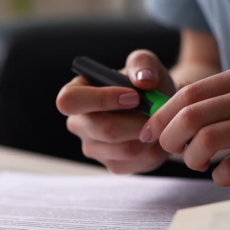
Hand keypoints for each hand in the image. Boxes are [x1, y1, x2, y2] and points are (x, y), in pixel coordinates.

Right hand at [56, 50, 175, 173]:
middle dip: (137, 120)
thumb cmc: (144, 83)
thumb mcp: (144, 64)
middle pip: (103, 129)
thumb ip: (142, 64)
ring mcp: (94, 148)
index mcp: (76, 94)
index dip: (100, 99)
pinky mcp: (113, 165)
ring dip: (149, 134)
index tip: (134, 96)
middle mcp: (78, 124)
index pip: (69, 100)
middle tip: (156, 111)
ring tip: (159, 121)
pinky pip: (137, 162)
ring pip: (124, 149)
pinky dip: (154, 149)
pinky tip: (157, 136)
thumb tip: (144, 81)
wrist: (160, 108)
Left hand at [139, 60, 229, 185]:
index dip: (162, 115)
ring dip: (191, 158)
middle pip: (191, 113)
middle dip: (168, 137)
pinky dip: (220, 176)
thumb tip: (180, 120)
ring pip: (206, 139)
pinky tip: (227, 176)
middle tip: (168, 152)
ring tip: (199, 164)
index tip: (151, 133)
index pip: (191, 91)